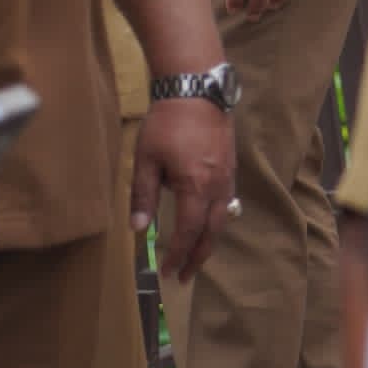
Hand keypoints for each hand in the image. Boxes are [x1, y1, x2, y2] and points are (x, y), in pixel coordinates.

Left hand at [135, 96, 235, 279]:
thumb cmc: (167, 124)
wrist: (197, 92)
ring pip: (223, 219)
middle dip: (198, 257)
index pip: (189, 231)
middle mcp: (218, 186)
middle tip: (185, 276)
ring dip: (209, 241)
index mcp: (196, 186)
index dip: (178, 254)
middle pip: (212, 231)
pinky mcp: (230, 168)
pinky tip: (207, 222)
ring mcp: (228, 177)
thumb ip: (143, 196)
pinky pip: (227, 203)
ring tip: (196, 255)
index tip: (167, 272)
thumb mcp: (146, 161)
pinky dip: (217, 221)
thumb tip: (137, 229)